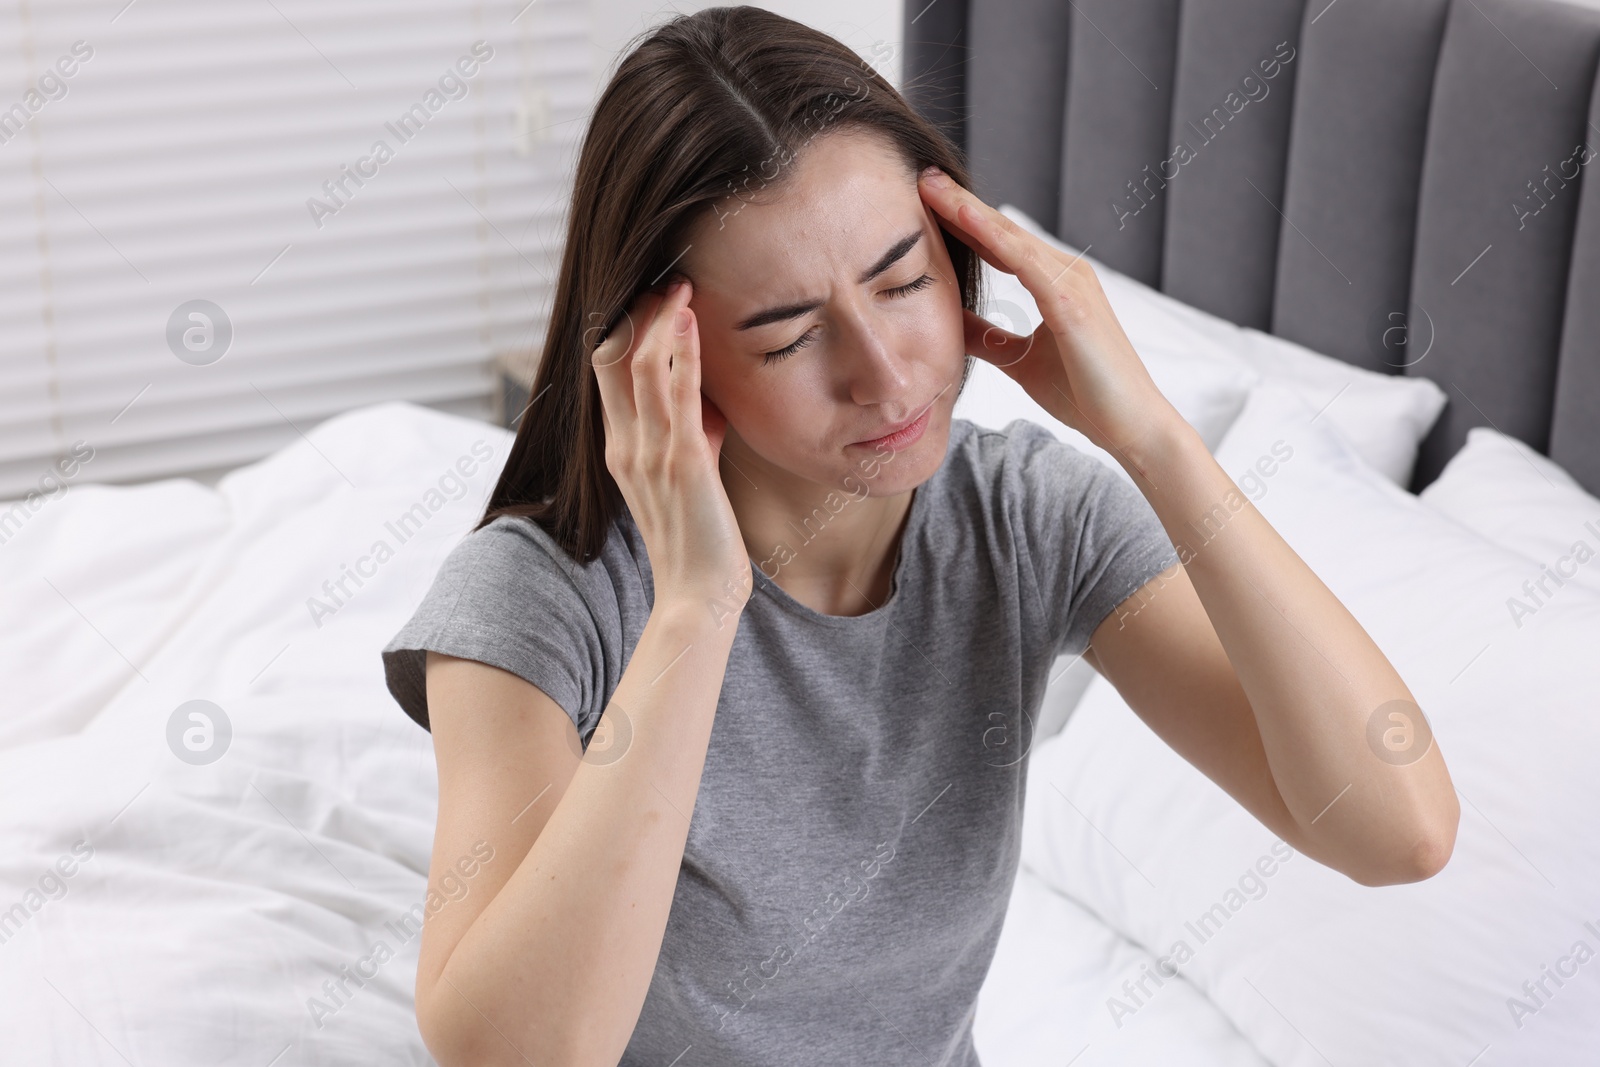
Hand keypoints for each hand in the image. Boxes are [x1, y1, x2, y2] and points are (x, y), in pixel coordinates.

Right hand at [590, 278, 752, 614]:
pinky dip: (682, 352)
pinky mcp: (683, 463)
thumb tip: (706, 400)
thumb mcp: (691, 476)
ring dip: (660, 321)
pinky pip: (676, 395)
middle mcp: (626, 447)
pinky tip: (691, 321)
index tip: (647, 298)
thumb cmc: (700, 540)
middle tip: (663, 280)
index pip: (607, 375)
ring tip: (680, 287)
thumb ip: (692, 434)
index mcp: (621, 450)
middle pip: (612, 361)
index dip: (621, 331)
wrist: (700, 596)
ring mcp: (650, 454)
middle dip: (635, 315)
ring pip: (641, 368)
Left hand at [917, 166, 1181, 465]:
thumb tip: (951, 322)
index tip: (924, 199)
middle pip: (1002, 230)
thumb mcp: (1019, 360)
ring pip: (1010, 237)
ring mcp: (1072, 285)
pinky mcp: (1072, 304)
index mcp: (1055, 283)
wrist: (1130, 427)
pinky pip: (1025, 263)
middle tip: (921, 175)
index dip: (963, 221)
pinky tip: (965, 218)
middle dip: (960, 203)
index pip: (999, 244)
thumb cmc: (1085, 395)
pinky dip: (993, 238)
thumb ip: (988, 337)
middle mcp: (1066, 274)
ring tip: (931, 186)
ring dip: (969, 210)